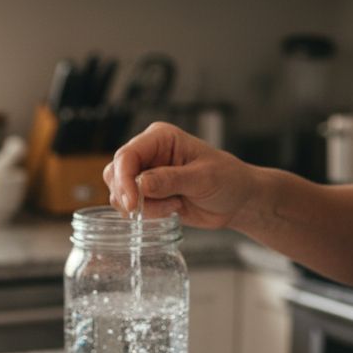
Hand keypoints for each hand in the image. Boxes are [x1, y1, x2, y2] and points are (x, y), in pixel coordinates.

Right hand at [103, 122, 262, 229]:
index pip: (127, 156)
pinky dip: (147, 215)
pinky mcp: (147, 195)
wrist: (237, 200)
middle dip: (130, 196)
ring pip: (119, 193)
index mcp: (160, 138)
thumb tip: (141, 184)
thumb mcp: (204, 178)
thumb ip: (171, 180)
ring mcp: (145, 174)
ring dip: (143, 207)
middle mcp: (148, 153)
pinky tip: (173, 209)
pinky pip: (131, 207)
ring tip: (174, 205)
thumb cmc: (227, 180)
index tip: (133, 204)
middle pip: (115, 173)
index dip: (124, 180)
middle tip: (156, 209)